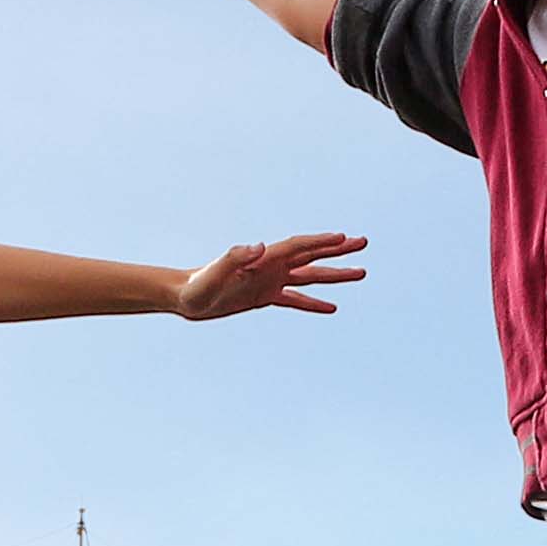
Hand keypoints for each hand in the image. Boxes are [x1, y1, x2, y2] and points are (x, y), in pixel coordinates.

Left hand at [168, 231, 367, 320]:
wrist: (184, 296)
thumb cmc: (197, 285)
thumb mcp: (215, 273)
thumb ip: (236, 257)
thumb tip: (261, 246)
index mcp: (264, 258)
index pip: (300, 247)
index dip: (323, 242)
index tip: (346, 238)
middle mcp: (271, 266)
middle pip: (312, 255)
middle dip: (338, 250)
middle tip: (363, 243)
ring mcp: (270, 281)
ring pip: (310, 276)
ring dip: (334, 274)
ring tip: (360, 273)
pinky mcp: (264, 297)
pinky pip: (295, 299)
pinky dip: (313, 303)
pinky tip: (331, 307)